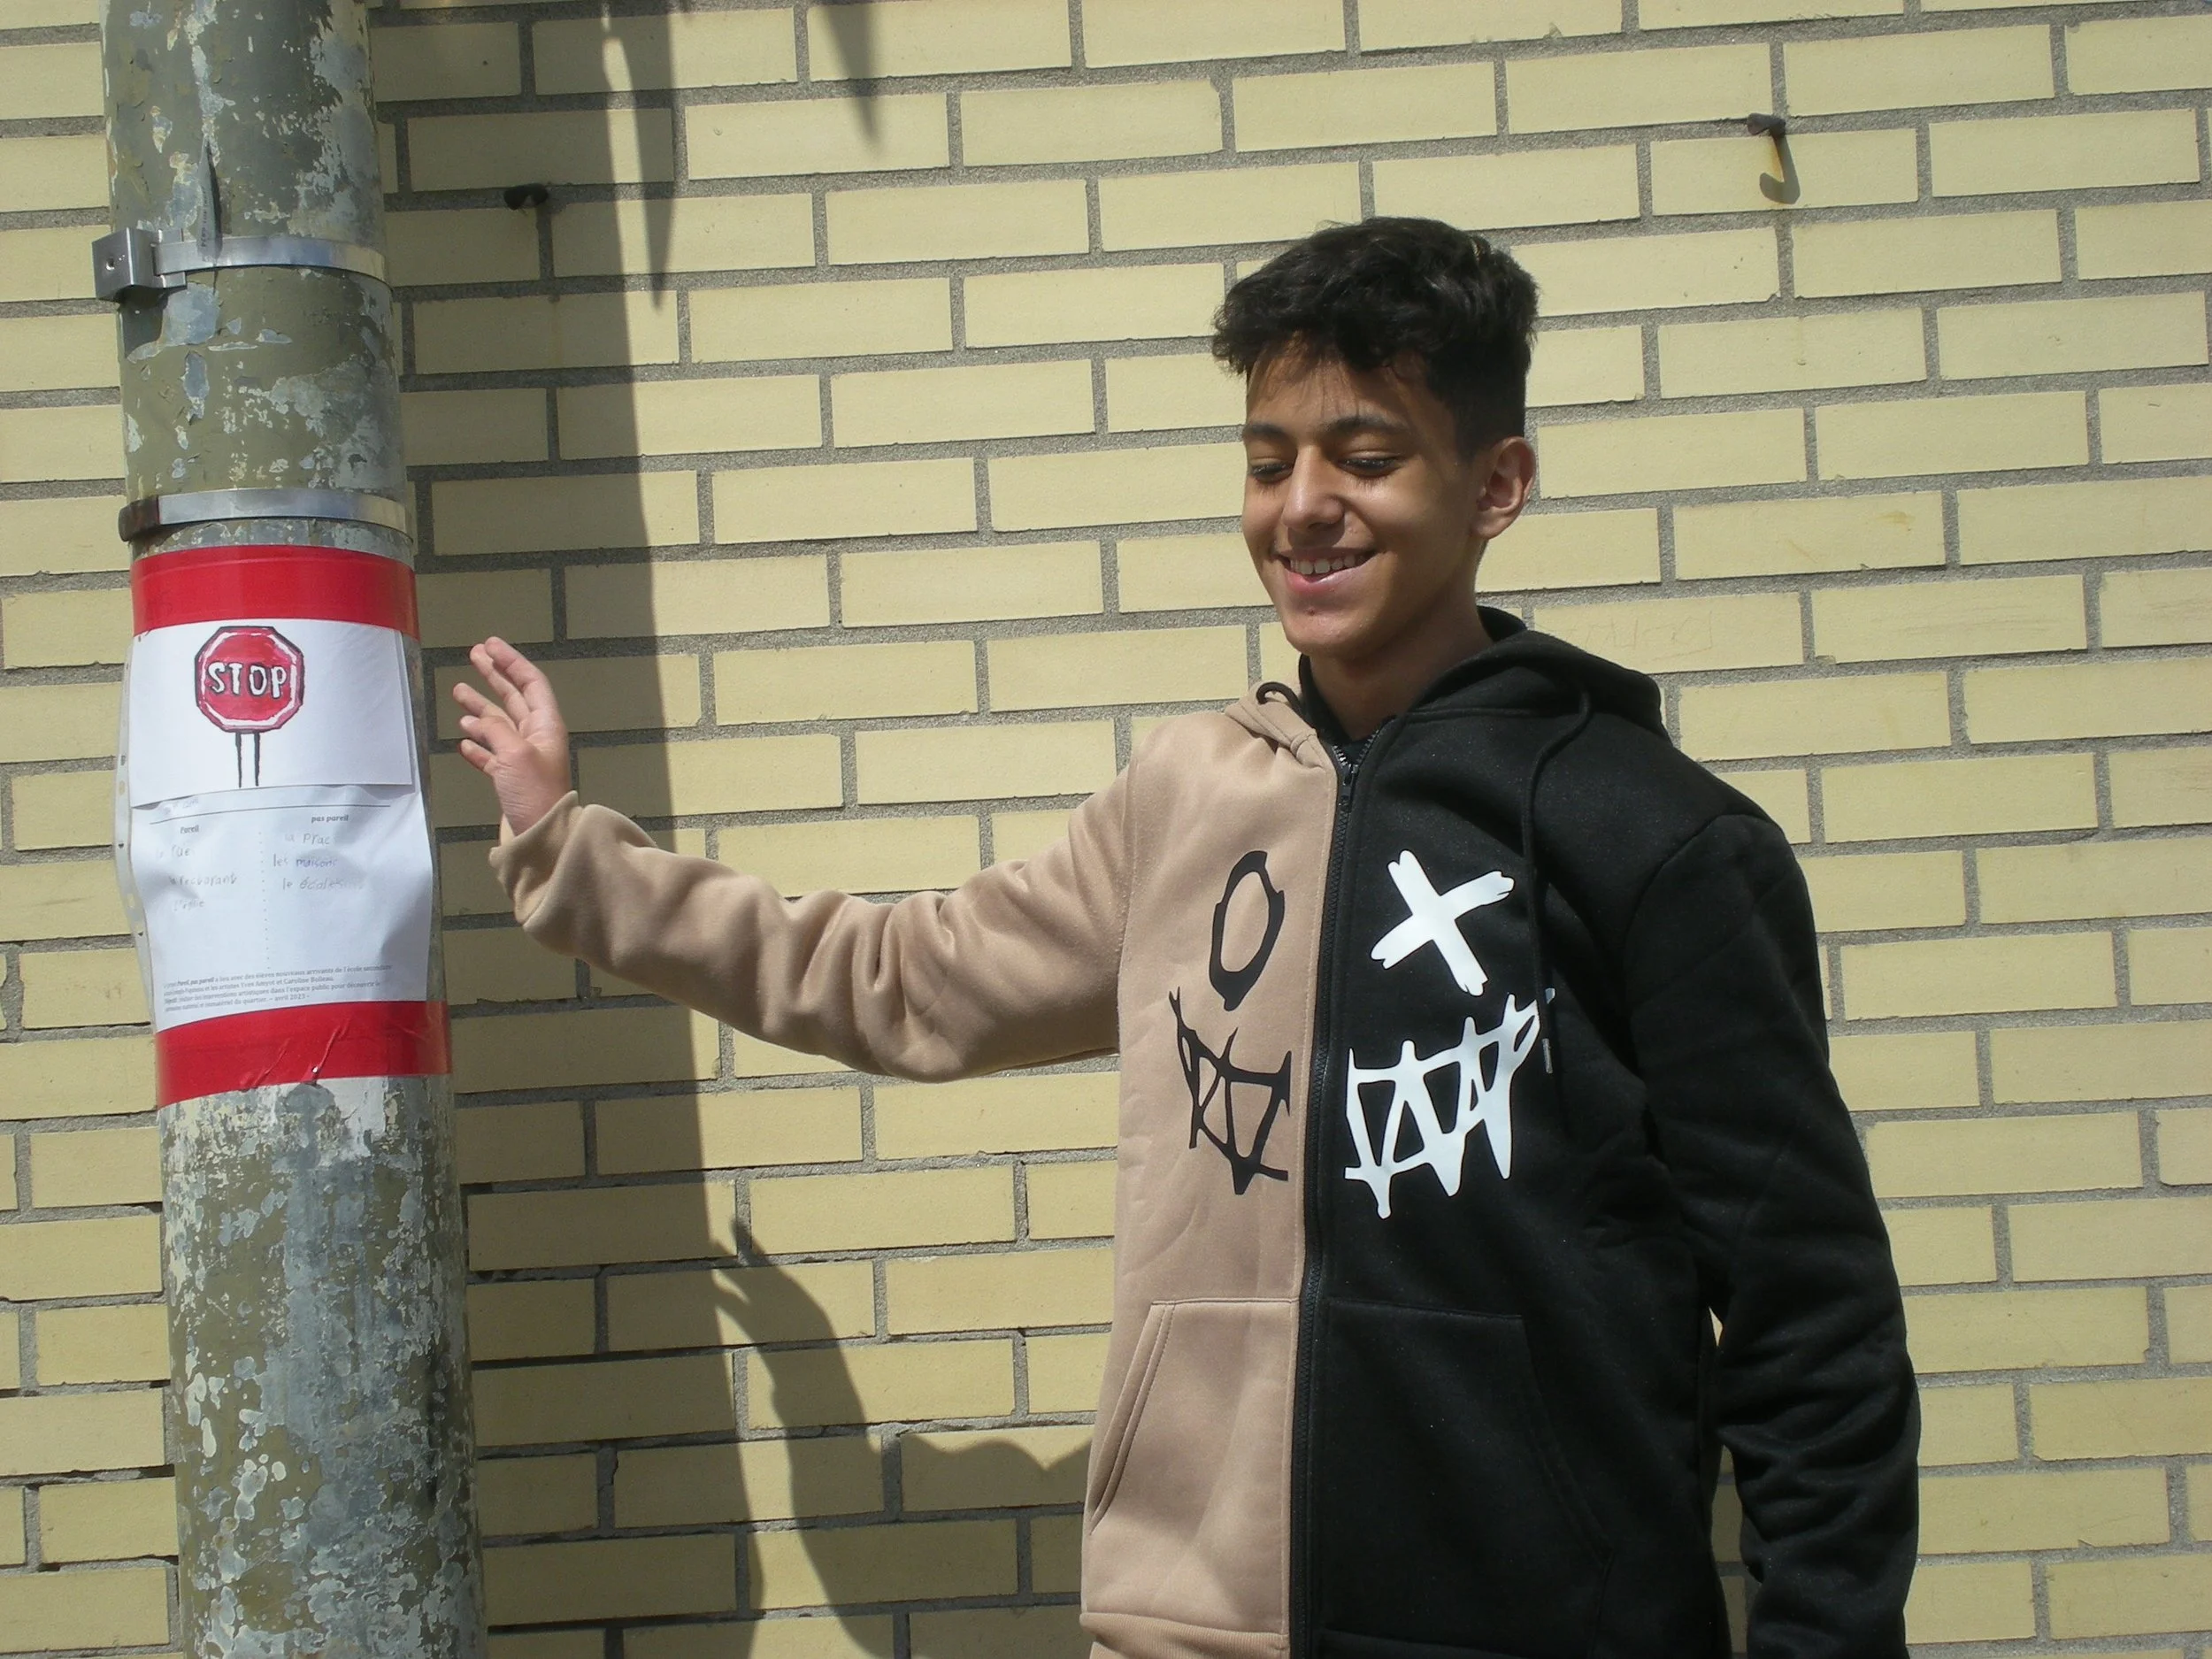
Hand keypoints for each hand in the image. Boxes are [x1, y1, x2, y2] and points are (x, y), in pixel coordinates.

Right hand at [452, 638, 571, 836]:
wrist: (541, 836)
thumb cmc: (533, 791)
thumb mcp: (515, 753)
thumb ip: (497, 730)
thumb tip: (480, 720)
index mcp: (545, 725)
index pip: (530, 683)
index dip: (511, 662)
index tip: (490, 645)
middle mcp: (536, 737)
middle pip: (514, 699)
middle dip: (495, 677)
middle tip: (473, 656)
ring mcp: (522, 759)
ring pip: (499, 726)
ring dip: (480, 708)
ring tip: (458, 692)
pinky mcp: (510, 780)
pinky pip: (492, 755)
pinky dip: (478, 746)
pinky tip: (462, 741)